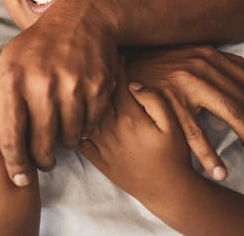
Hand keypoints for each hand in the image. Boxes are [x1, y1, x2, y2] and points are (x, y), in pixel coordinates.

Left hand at [0, 0, 119, 184]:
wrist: (81, 20)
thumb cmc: (37, 46)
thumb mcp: (10, 66)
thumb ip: (1, 105)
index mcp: (14, 78)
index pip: (10, 134)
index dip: (13, 163)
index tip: (17, 179)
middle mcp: (43, 84)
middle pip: (41, 144)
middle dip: (40, 160)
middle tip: (42, 161)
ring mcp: (73, 86)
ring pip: (68, 139)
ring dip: (63, 144)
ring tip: (58, 135)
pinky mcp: (98, 88)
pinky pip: (90, 126)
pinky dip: (83, 129)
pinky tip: (76, 118)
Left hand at [78, 67, 193, 203]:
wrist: (167, 190)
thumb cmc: (174, 155)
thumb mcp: (174, 125)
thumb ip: (155, 101)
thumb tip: (134, 83)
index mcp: (130, 117)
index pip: (115, 85)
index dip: (113, 66)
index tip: (113, 53)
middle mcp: (111, 129)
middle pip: (94, 96)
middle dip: (91, 77)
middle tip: (88, 60)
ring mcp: (101, 145)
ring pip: (81, 114)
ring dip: (77, 97)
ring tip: (77, 81)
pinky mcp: (96, 158)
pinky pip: (76, 137)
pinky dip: (70, 123)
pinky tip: (69, 109)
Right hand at [125, 45, 243, 180]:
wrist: (110, 63)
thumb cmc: (146, 64)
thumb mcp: (180, 53)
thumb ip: (212, 57)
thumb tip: (241, 64)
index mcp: (206, 56)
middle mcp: (200, 67)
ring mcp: (185, 85)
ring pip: (230, 115)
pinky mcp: (168, 103)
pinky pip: (196, 134)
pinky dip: (210, 155)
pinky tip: (219, 171)